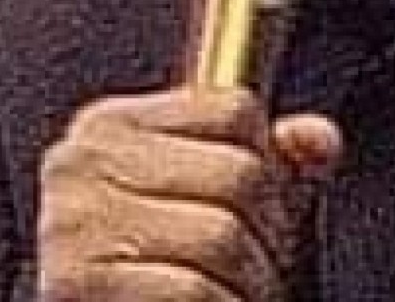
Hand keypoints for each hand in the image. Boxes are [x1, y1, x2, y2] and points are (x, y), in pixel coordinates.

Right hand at [39, 87, 341, 300]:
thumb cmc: (146, 276)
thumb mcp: (201, 205)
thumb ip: (261, 162)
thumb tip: (321, 140)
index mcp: (110, 127)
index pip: (235, 110)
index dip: (271, 169)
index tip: (266, 218)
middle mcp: (82, 163)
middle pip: (238, 174)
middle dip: (271, 237)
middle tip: (264, 273)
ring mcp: (74, 224)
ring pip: (222, 236)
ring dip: (251, 283)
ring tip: (237, 295)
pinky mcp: (75, 285)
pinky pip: (192, 290)